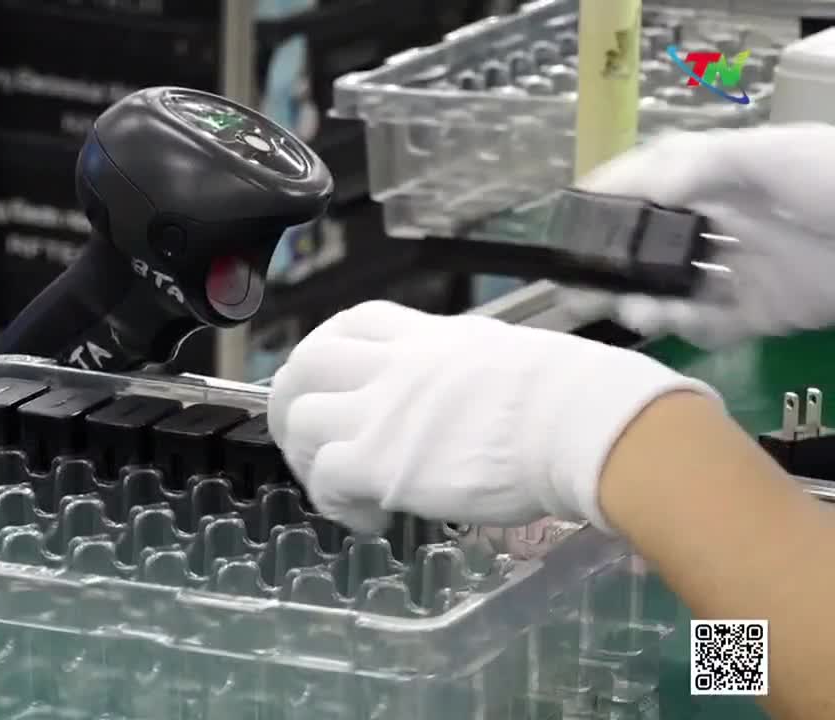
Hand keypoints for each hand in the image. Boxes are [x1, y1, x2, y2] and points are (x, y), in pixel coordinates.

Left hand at [267, 301, 719, 533]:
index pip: (352, 324)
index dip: (328, 353)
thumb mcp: (502, 355)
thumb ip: (459, 370)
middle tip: (307, 440)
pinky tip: (367, 517)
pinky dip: (333, 502)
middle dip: (291, 402)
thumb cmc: (569, 395)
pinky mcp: (380, 463)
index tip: (333, 384)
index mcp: (426, 338)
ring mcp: (381, 413)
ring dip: (308, 457)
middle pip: (304, 365)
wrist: (584, 424)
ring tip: (340, 487)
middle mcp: (393, 367)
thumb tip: (454, 391)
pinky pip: (325, 479)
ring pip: (300, 421)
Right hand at [562, 123, 834, 348]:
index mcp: (724, 176)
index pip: (652, 183)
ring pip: (674, 287)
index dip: (609, 199)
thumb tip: (636, 188)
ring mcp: (745, 268)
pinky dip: (682, 325)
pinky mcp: (765, 311)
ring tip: (626, 306)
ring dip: (642, 297)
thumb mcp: (771, 156)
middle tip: (571, 285)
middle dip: (611, 262)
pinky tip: (666, 320)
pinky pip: (711, 323)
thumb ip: (700, 166)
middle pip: (654, 242)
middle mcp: (728, 220)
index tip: (568, 221)